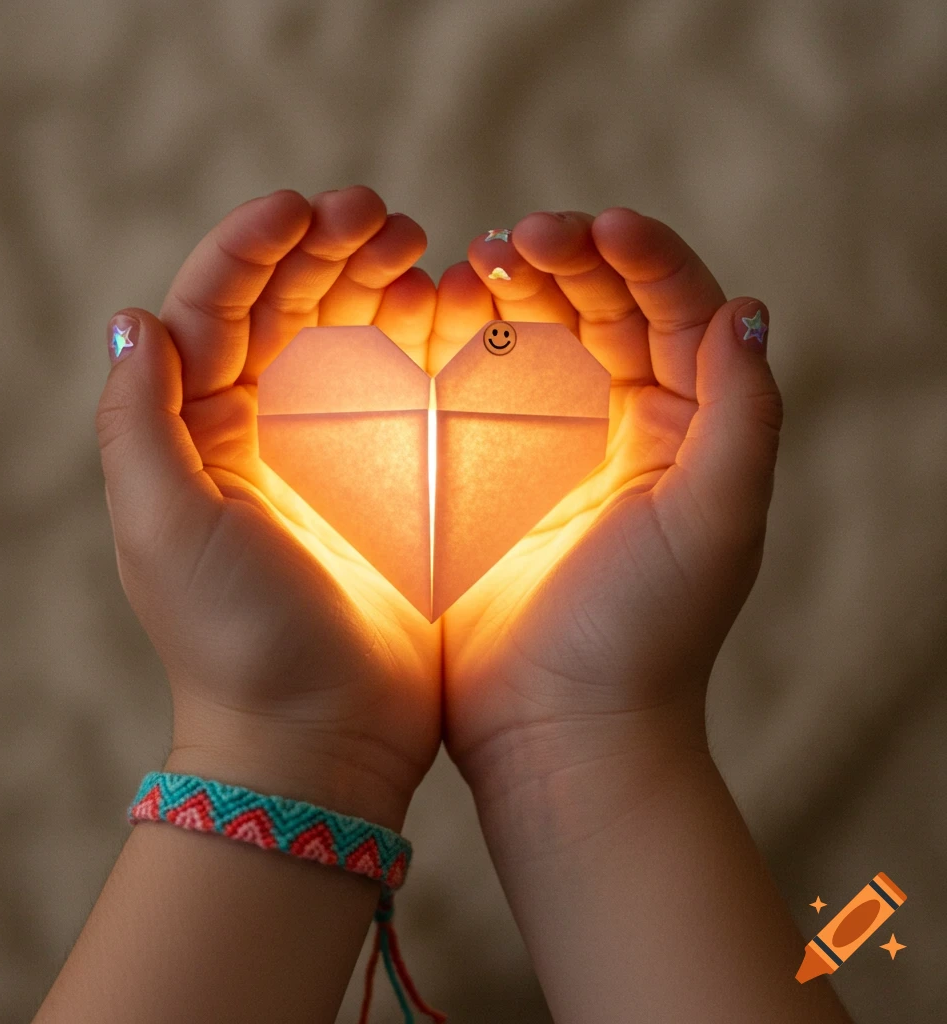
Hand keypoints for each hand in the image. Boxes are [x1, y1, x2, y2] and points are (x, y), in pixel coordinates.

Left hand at [95, 187, 441, 827]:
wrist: (321, 737)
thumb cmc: (239, 641)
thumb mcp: (166, 531)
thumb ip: (139, 425)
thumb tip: (131, 319)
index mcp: (197, 432)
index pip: (214, 308)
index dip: (252, 246)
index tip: (306, 207)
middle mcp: (257, 431)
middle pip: (284, 308)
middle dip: (326, 247)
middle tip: (385, 215)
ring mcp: (327, 454)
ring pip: (346, 335)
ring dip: (375, 279)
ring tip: (419, 247)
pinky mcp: (388, 482)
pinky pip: (402, 387)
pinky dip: (421, 339)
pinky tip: (447, 311)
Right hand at [438, 209, 781, 814]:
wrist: (558, 727)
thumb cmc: (643, 634)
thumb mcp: (713, 524)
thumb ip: (742, 419)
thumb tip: (749, 313)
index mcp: (685, 429)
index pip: (674, 311)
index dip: (641, 257)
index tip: (594, 226)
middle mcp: (622, 427)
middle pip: (601, 308)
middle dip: (566, 258)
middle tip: (515, 238)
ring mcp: (549, 449)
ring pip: (536, 337)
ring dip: (511, 289)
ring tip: (476, 264)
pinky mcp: (486, 475)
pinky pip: (476, 386)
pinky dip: (461, 342)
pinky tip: (437, 316)